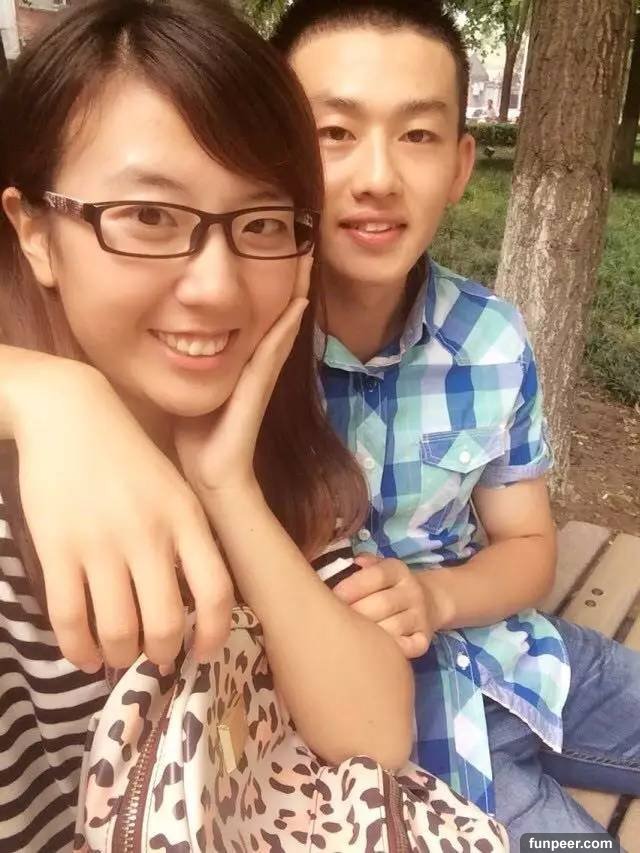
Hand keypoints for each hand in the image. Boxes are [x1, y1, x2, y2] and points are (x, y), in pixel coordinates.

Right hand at [10, 355, 232, 670]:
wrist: (70, 413)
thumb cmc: (128, 454)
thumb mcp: (175, 488)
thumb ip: (188, 537)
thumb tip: (194, 600)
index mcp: (187, 518)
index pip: (216, 592)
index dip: (213, 634)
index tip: (202, 653)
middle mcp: (149, 535)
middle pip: (166, 624)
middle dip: (163, 654)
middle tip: (156, 658)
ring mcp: (102, 543)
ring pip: (118, 630)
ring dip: (121, 656)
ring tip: (120, 656)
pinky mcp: (57, 548)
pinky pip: (70, 618)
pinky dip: (78, 649)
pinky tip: (84, 655)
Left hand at [174, 255, 310, 498]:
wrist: (211, 474)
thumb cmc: (200, 436)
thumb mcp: (194, 387)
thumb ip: (191, 362)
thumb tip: (172, 336)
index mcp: (245, 362)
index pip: (262, 314)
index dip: (273, 284)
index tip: (281, 251)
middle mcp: (259, 364)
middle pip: (281, 313)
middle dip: (292, 279)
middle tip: (305, 242)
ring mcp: (262, 376)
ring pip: (283, 325)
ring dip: (297, 293)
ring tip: (307, 261)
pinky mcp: (257, 389)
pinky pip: (272, 351)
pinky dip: (285, 327)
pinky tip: (296, 304)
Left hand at [333, 554, 435, 657]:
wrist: (429, 600)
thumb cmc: (389, 586)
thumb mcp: (380, 568)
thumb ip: (365, 565)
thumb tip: (353, 561)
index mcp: (398, 570)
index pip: (377, 576)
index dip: (352, 586)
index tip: (333, 596)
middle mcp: (412, 591)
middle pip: (383, 603)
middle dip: (356, 613)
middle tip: (334, 621)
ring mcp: (420, 615)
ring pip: (394, 627)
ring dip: (370, 634)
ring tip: (349, 637)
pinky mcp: (425, 637)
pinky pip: (412, 646)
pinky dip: (396, 649)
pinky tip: (378, 650)